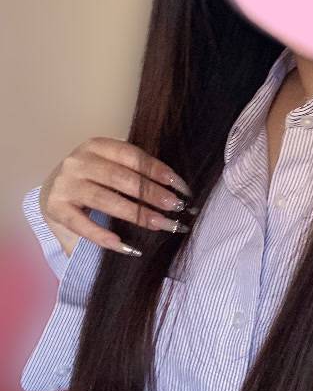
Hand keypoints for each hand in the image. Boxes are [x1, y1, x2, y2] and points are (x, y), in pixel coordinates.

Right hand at [38, 136, 195, 257]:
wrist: (54, 192)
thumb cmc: (94, 180)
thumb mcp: (112, 167)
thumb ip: (137, 172)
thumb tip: (177, 189)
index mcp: (97, 146)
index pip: (133, 156)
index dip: (158, 171)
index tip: (181, 187)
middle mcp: (78, 161)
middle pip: (121, 178)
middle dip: (151, 193)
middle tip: (175, 207)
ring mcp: (65, 185)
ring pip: (104, 199)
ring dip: (135, 213)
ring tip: (160, 224)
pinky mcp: (56, 208)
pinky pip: (82, 224)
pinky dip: (102, 236)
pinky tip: (123, 245)